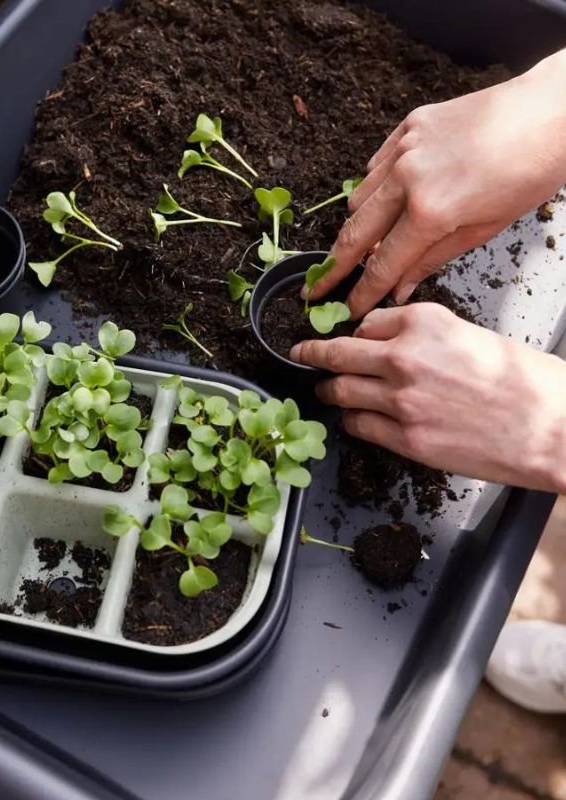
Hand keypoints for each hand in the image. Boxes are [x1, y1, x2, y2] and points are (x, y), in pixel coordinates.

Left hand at [290, 304, 565, 492]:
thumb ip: (421, 335)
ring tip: (324, 391)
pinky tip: (357, 419)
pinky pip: (357, 425)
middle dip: (312, 355)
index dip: (352, 332)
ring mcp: (400, 400)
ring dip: (328, 390)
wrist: (552, 427)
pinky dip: (351, 420)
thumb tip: (384, 342)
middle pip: (336, 354)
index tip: (343, 337)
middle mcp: (403, 357)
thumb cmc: (523, 380)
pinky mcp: (405, 438)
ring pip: (339, 391)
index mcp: (423, 323)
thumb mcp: (468, 334)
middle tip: (300, 355)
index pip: (365, 322)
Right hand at [307, 48, 565, 318]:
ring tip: (364, 243)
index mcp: (431, 211)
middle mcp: (408, 178)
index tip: (346, 308)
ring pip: (359, 198)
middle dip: (334, 266)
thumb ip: (432, 259)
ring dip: (357, 226)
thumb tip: (399, 287)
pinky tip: (389, 199)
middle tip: (315, 287)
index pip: (383, 264)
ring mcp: (405, 148)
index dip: (362, 291)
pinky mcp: (409, 127)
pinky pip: (375, 167)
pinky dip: (376, 189)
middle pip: (355, 233)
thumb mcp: (484, 229)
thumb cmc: (530, 173)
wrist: (551, 112)